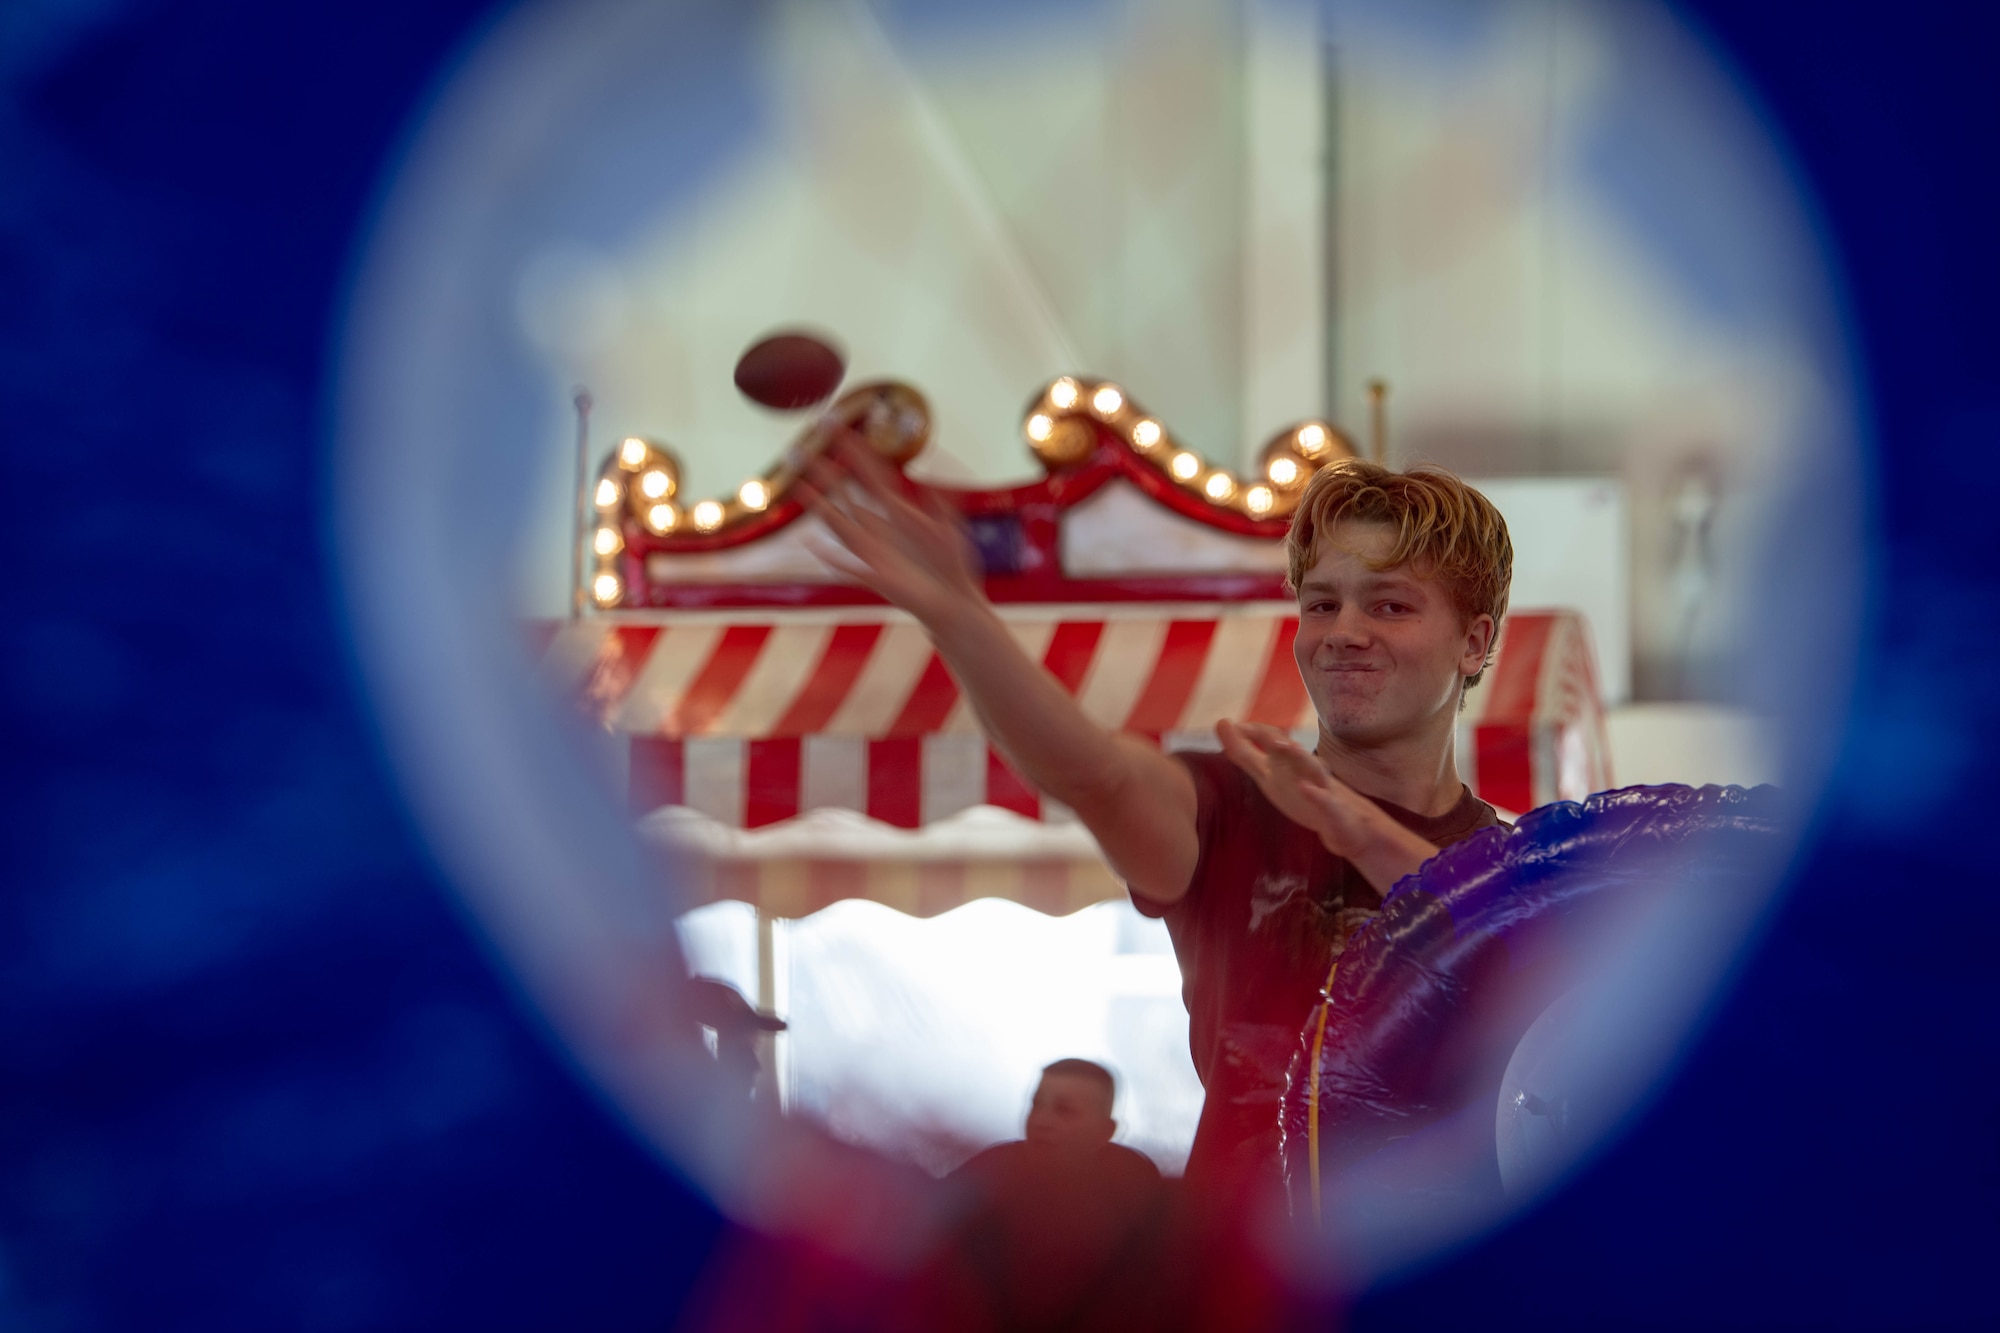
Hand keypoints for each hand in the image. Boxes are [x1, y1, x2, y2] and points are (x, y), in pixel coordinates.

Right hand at [794, 433, 983, 625]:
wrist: (952, 602)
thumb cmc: (951, 565)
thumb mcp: (950, 524)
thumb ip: (942, 496)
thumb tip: (938, 462)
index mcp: (896, 513)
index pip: (871, 475)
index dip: (855, 452)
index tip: (839, 428)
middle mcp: (877, 529)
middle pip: (844, 494)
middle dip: (824, 472)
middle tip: (801, 449)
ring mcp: (872, 552)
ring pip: (839, 523)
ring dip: (819, 505)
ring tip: (800, 485)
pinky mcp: (875, 576)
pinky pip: (847, 564)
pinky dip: (829, 554)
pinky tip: (810, 541)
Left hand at [1216, 720, 1438, 891]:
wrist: (1348, 826)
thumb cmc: (1305, 795)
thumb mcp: (1269, 776)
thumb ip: (1246, 754)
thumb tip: (1222, 725)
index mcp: (1288, 764)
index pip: (1270, 741)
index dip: (1249, 733)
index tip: (1227, 724)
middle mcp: (1304, 770)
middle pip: (1288, 749)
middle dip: (1269, 737)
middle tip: (1246, 726)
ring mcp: (1322, 787)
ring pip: (1311, 768)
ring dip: (1298, 756)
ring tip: (1281, 745)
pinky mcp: (1334, 810)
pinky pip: (1327, 801)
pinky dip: (1317, 794)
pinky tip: (1306, 789)